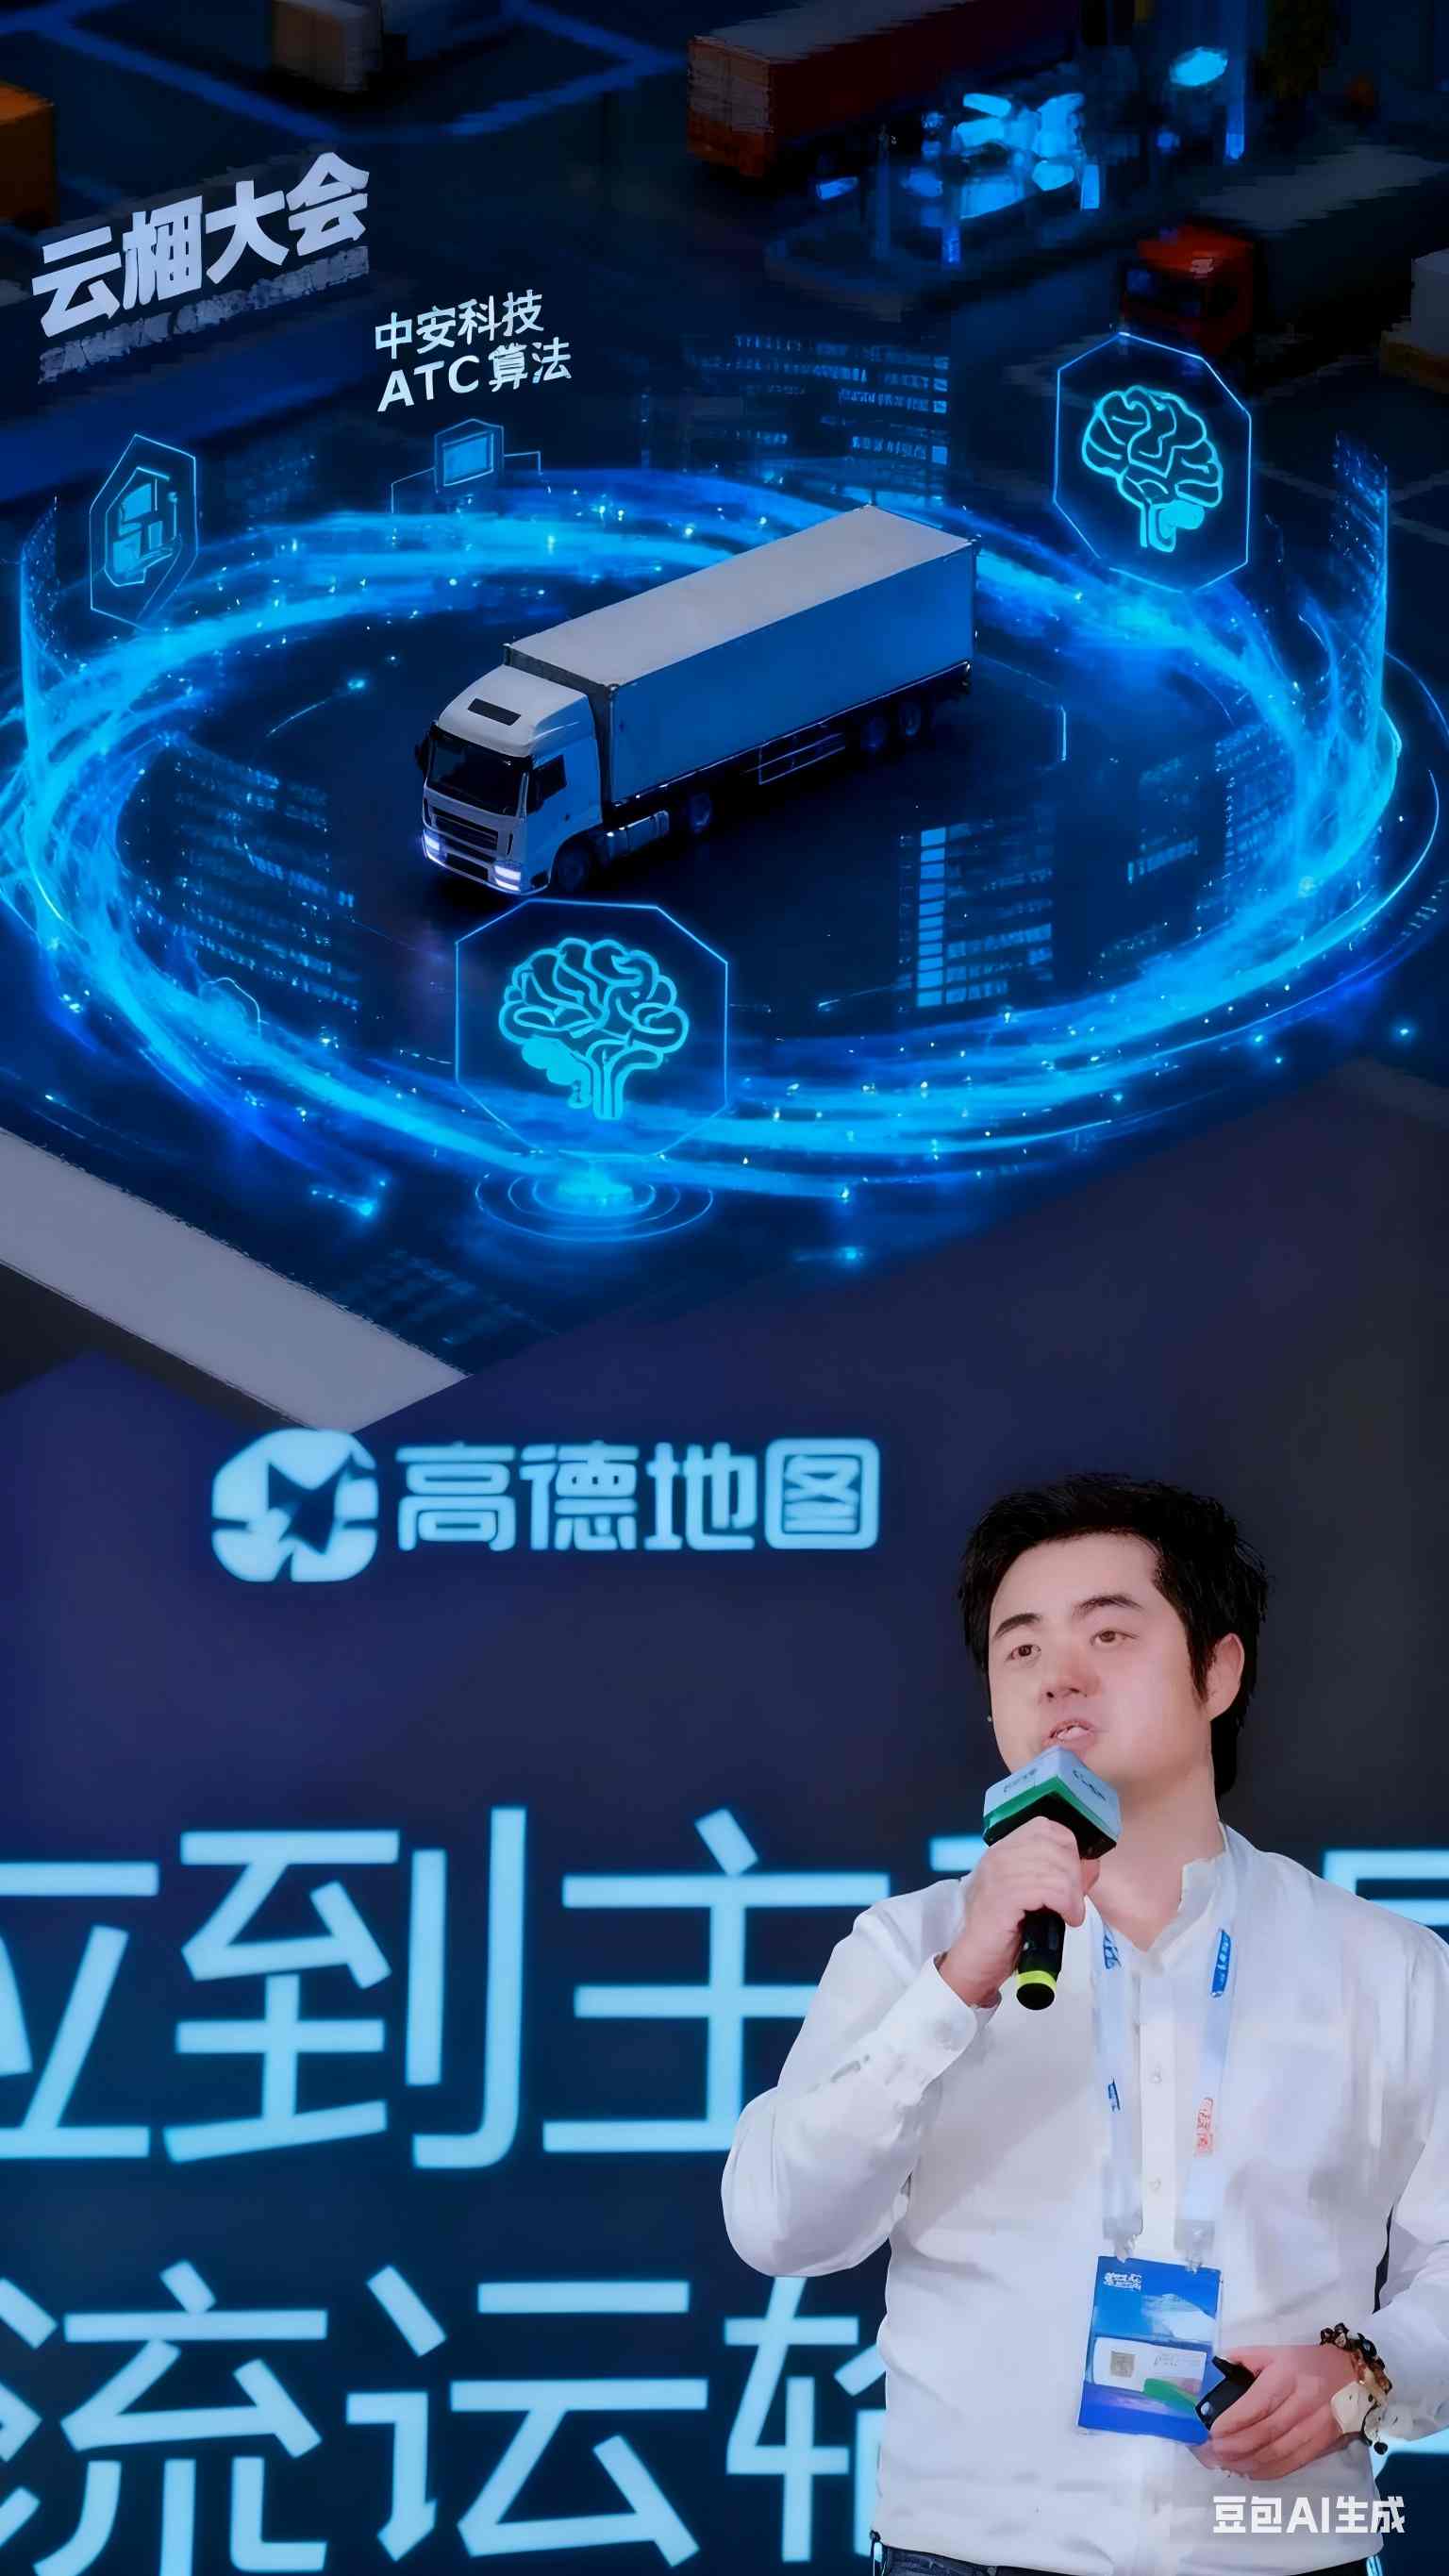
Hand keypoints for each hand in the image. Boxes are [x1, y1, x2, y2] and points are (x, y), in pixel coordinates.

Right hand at [935, 1820, 1101, 2007]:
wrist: (976, 1962)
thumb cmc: (1005, 1931)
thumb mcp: (1031, 1894)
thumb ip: (1055, 1874)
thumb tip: (1090, 1863)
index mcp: (1004, 1849)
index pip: (1047, 1827)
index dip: (1069, 1851)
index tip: (1074, 1880)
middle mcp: (999, 1854)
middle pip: (1056, 1845)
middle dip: (1075, 1875)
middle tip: (1073, 1902)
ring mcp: (999, 1873)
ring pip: (1058, 1870)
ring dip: (1073, 1896)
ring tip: (1070, 1914)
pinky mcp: (1005, 1896)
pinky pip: (1052, 1890)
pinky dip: (1068, 1906)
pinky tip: (1067, 1919)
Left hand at [1195, 2343, 1359, 2480]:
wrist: (1356, 2376)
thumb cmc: (1309, 2362)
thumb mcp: (1277, 2351)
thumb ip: (1246, 2358)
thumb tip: (1218, 2367)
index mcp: (1288, 2374)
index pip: (1258, 2403)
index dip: (1234, 2421)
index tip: (1213, 2432)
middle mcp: (1304, 2401)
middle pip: (1267, 2432)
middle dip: (1236, 2446)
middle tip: (1213, 2453)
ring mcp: (1317, 2425)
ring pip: (1279, 2452)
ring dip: (1249, 2462)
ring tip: (1226, 2465)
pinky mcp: (1325, 2443)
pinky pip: (1295, 2462)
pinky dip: (1271, 2471)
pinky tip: (1251, 2472)